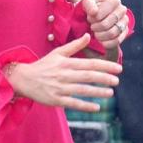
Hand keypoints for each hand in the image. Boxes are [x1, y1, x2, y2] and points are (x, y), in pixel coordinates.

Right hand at [6, 34, 122, 111]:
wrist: (24, 79)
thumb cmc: (43, 66)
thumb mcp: (58, 53)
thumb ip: (74, 45)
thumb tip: (89, 35)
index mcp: (66, 63)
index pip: (89, 64)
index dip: (105, 66)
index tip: (118, 68)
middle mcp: (64, 75)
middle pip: (88, 76)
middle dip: (104, 78)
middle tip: (117, 81)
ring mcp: (60, 88)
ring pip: (82, 90)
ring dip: (97, 92)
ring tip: (110, 93)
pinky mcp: (56, 100)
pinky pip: (73, 103)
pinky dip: (85, 106)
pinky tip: (97, 107)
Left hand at [81, 0, 129, 48]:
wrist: (96, 16)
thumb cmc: (92, 8)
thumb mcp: (87, 3)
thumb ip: (89, 5)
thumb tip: (94, 12)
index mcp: (114, 0)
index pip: (105, 11)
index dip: (95, 17)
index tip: (89, 19)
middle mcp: (122, 10)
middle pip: (107, 24)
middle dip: (96, 27)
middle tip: (92, 27)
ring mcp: (125, 21)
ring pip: (112, 33)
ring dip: (100, 36)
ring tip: (95, 33)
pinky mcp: (125, 32)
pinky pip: (116, 41)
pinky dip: (106, 43)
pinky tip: (100, 41)